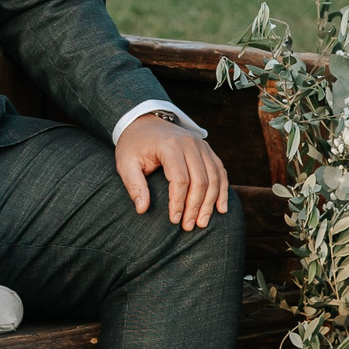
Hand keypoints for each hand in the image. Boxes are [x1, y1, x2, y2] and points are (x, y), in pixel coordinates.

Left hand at [117, 114, 228, 230]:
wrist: (145, 122)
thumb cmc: (134, 146)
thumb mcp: (126, 163)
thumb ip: (134, 185)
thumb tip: (142, 209)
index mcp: (169, 146)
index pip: (180, 179)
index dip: (179, 202)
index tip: (174, 220)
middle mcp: (190, 144)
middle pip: (200, 180)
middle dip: (196, 207)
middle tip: (189, 227)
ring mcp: (201, 145)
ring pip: (214, 178)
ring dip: (210, 203)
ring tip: (202, 222)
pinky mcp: (207, 149)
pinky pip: (220, 171)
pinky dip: (222, 190)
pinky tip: (221, 208)